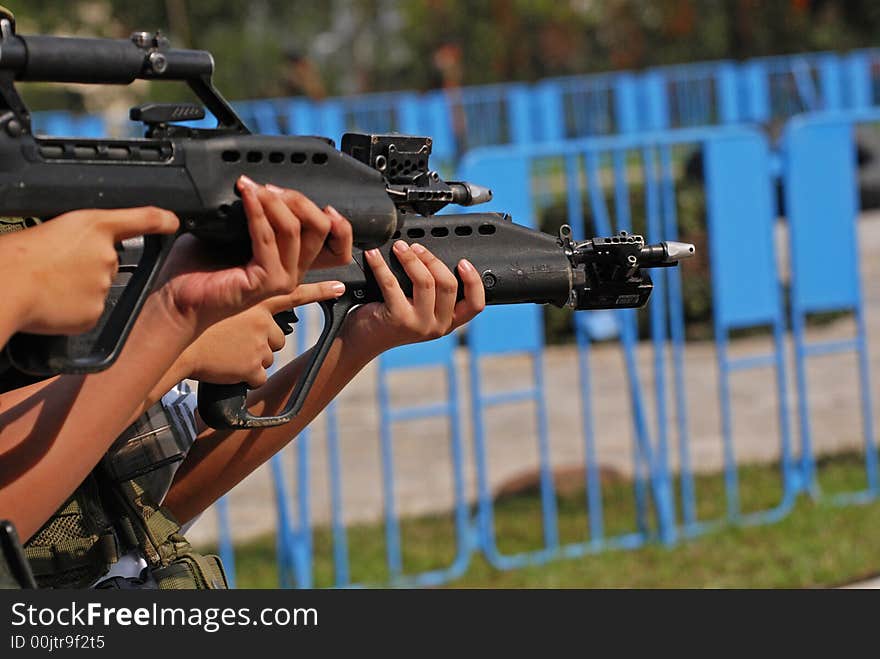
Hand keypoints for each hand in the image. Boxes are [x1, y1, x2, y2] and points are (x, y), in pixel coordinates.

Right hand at [1, 207, 178, 334]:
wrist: (5, 287)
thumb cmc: (14, 256)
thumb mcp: (51, 229)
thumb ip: (77, 240)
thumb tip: (78, 253)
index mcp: (93, 225)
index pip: (141, 218)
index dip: (160, 220)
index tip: (174, 222)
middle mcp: (107, 254)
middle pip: (107, 261)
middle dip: (86, 266)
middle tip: (54, 268)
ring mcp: (103, 285)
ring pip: (97, 287)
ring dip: (78, 288)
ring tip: (47, 284)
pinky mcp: (96, 312)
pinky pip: (88, 310)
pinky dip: (72, 310)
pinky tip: (51, 303)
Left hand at [157, 176, 339, 332]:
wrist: (177, 297)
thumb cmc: (200, 268)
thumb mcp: (235, 233)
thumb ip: (257, 215)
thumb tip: (262, 186)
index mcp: (291, 262)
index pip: (334, 242)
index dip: (337, 221)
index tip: (313, 198)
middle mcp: (292, 272)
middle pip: (320, 229)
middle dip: (299, 200)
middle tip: (271, 188)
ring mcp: (281, 279)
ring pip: (296, 229)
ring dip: (275, 202)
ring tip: (254, 188)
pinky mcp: (265, 281)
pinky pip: (267, 237)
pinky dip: (257, 212)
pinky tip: (246, 197)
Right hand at [179, 281, 344, 387]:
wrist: (172, 338)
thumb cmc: (186, 309)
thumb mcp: (215, 287)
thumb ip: (234, 286)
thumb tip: (237, 281)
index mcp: (256, 296)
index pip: (296, 291)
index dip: (321, 291)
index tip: (342, 289)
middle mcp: (264, 318)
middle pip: (278, 333)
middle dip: (263, 337)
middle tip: (237, 336)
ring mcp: (260, 343)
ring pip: (267, 353)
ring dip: (253, 355)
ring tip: (228, 350)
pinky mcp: (253, 366)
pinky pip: (256, 375)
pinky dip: (244, 375)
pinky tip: (227, 368)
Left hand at [343, 240, 484, 355]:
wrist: (362, 340)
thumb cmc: (390, 318)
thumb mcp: (420, 310)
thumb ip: (434, 293)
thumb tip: (433, 257)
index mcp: (448, 322)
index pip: (475, 305)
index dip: (474, 282)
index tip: (463, 262)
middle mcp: (438, 326)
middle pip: (448, 284)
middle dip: (432, 259)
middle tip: (416, 248)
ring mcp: (419, 324)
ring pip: (425, 281)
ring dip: (411, 258)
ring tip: (399, 248)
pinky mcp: (398, 319)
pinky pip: (392, 283)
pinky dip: (381, 265)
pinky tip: (373, 255)